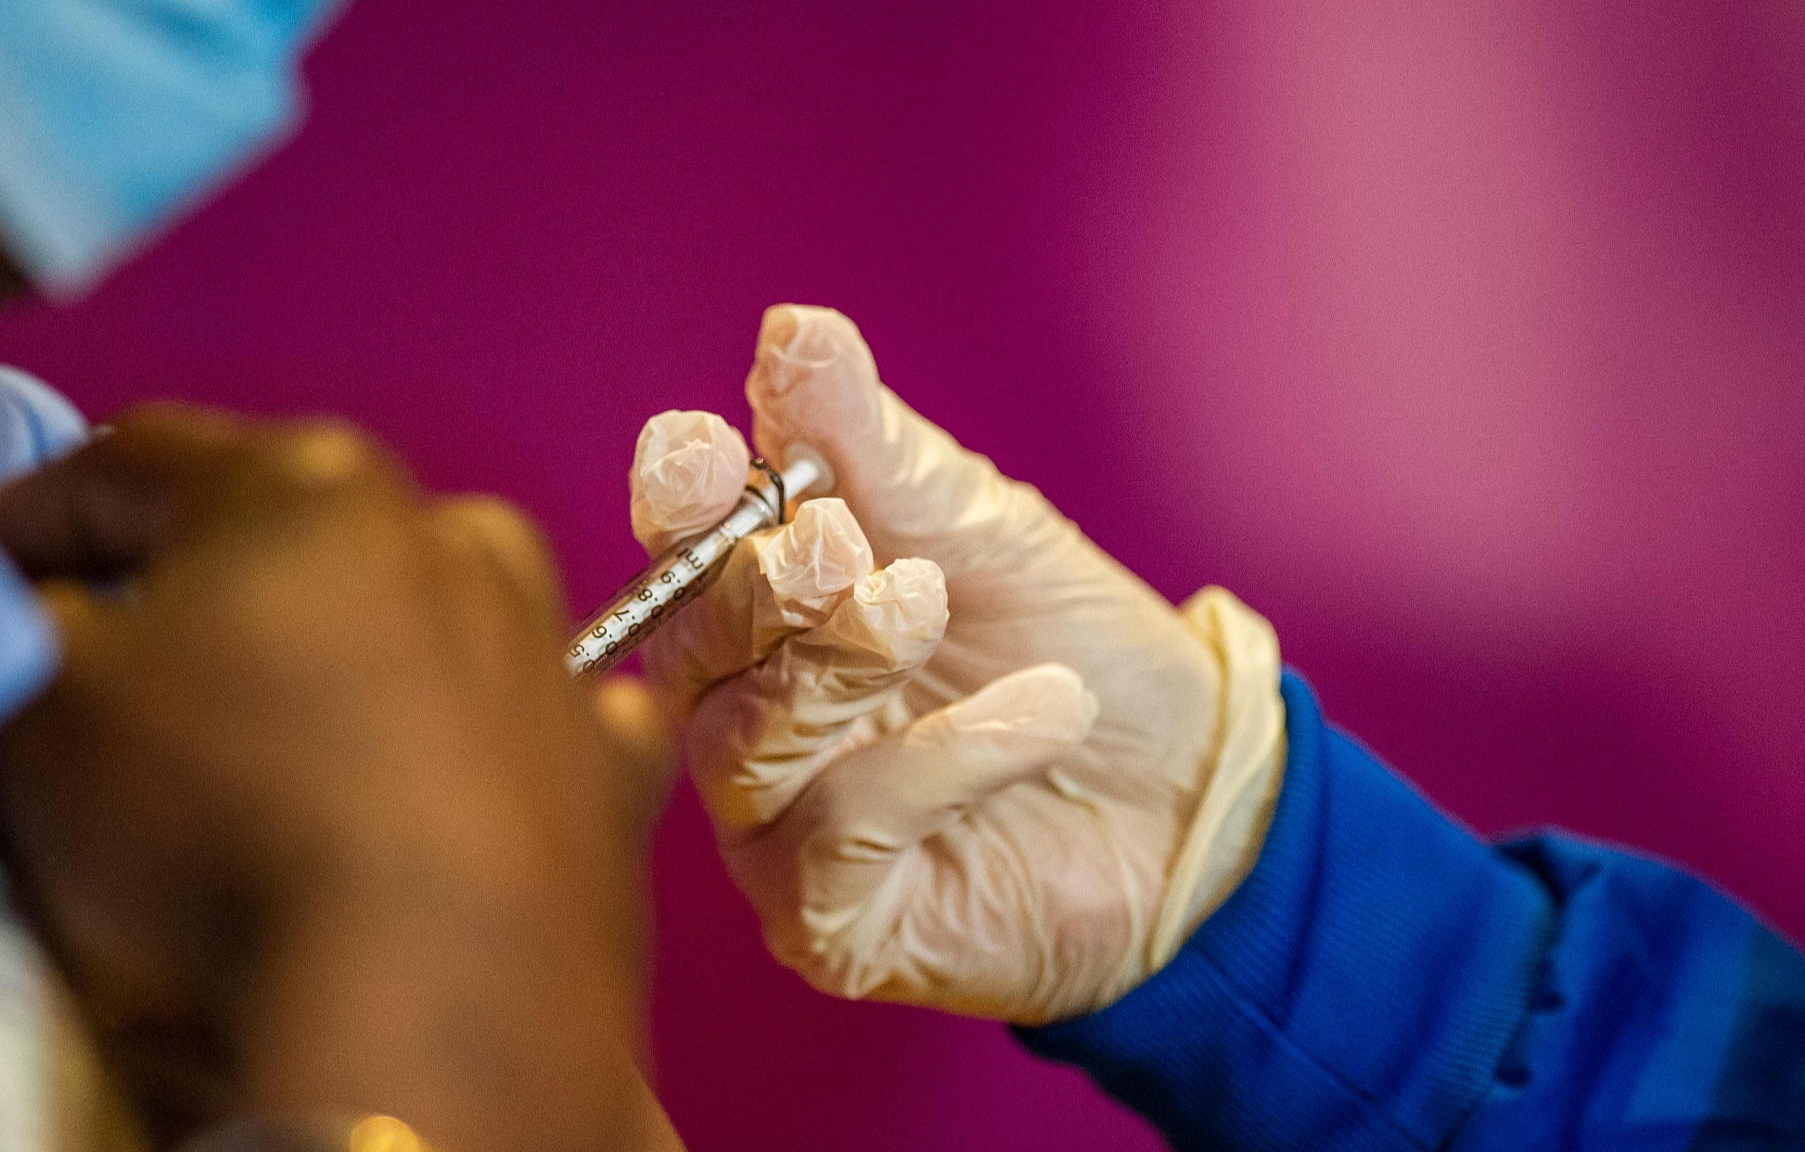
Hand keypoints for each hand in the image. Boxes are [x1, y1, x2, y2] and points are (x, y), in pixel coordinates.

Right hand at [0, 406, 676, 1150]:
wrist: (430, 1001)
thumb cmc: (216, 827)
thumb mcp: (37, 710)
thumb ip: (23, 628)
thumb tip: (51, 618)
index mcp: (304, 486)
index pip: (131, 464)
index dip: (34, 517)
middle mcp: (452, 535)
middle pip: (291, 537)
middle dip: (205, 589)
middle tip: (131, 668)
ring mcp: (552, 650)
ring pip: (430, 618)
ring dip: (356, 657)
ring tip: (290, 742)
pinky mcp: (614, 768)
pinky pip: (541, 728)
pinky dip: (491, 745)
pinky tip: (455, 788)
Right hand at [626, 308, 1286, 1025]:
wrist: (1195, 793)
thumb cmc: (1073, 651)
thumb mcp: (982, 530)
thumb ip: (874, 446)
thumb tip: (792, 330)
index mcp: (770, 612)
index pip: (680, 553)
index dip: (677, 499)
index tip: (701, 448)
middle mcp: (748, 717)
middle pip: (690, 647)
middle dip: (758, 584)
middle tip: (840, 542)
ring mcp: (778, 826)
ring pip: (738, 743)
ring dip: (832, 663)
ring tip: (925, 605)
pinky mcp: (829, 921)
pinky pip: (836, 835)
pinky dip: (939, 759)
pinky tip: (1039, 714)